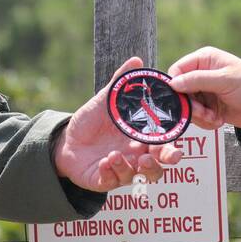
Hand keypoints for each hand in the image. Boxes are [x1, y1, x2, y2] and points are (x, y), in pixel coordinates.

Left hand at [55, 57, 184, 191]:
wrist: (66, 139)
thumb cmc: (92, 121)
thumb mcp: (105, 100)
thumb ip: (121, 83)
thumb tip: (136, 60)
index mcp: (141, 138)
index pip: (163, 145)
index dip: (171, 149)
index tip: (174, 148)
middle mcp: (135, 156)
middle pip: (156, 167)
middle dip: (158, 165)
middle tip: (149, 158)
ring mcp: (121, 169)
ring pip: (137, 177)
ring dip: (130, 168)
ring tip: (114, 156)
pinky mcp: (104, 179)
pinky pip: (112, 182)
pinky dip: (111, 173)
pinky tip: (103, 163)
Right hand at [167, 46, 240, 129]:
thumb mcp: (224, 80)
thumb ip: (198, 80)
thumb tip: (173, 83)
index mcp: (204, 60)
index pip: (177, 70)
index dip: (176, 85)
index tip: (182, 98)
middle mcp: (201, 74)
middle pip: (179, 91)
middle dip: (190, 105)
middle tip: (203, 112)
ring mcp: (204, 91)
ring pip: (187, 106)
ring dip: (199, 115)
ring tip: (214, 117)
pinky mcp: (208, 107)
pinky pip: (196, 116)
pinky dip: (205, 121)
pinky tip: (218, 119)